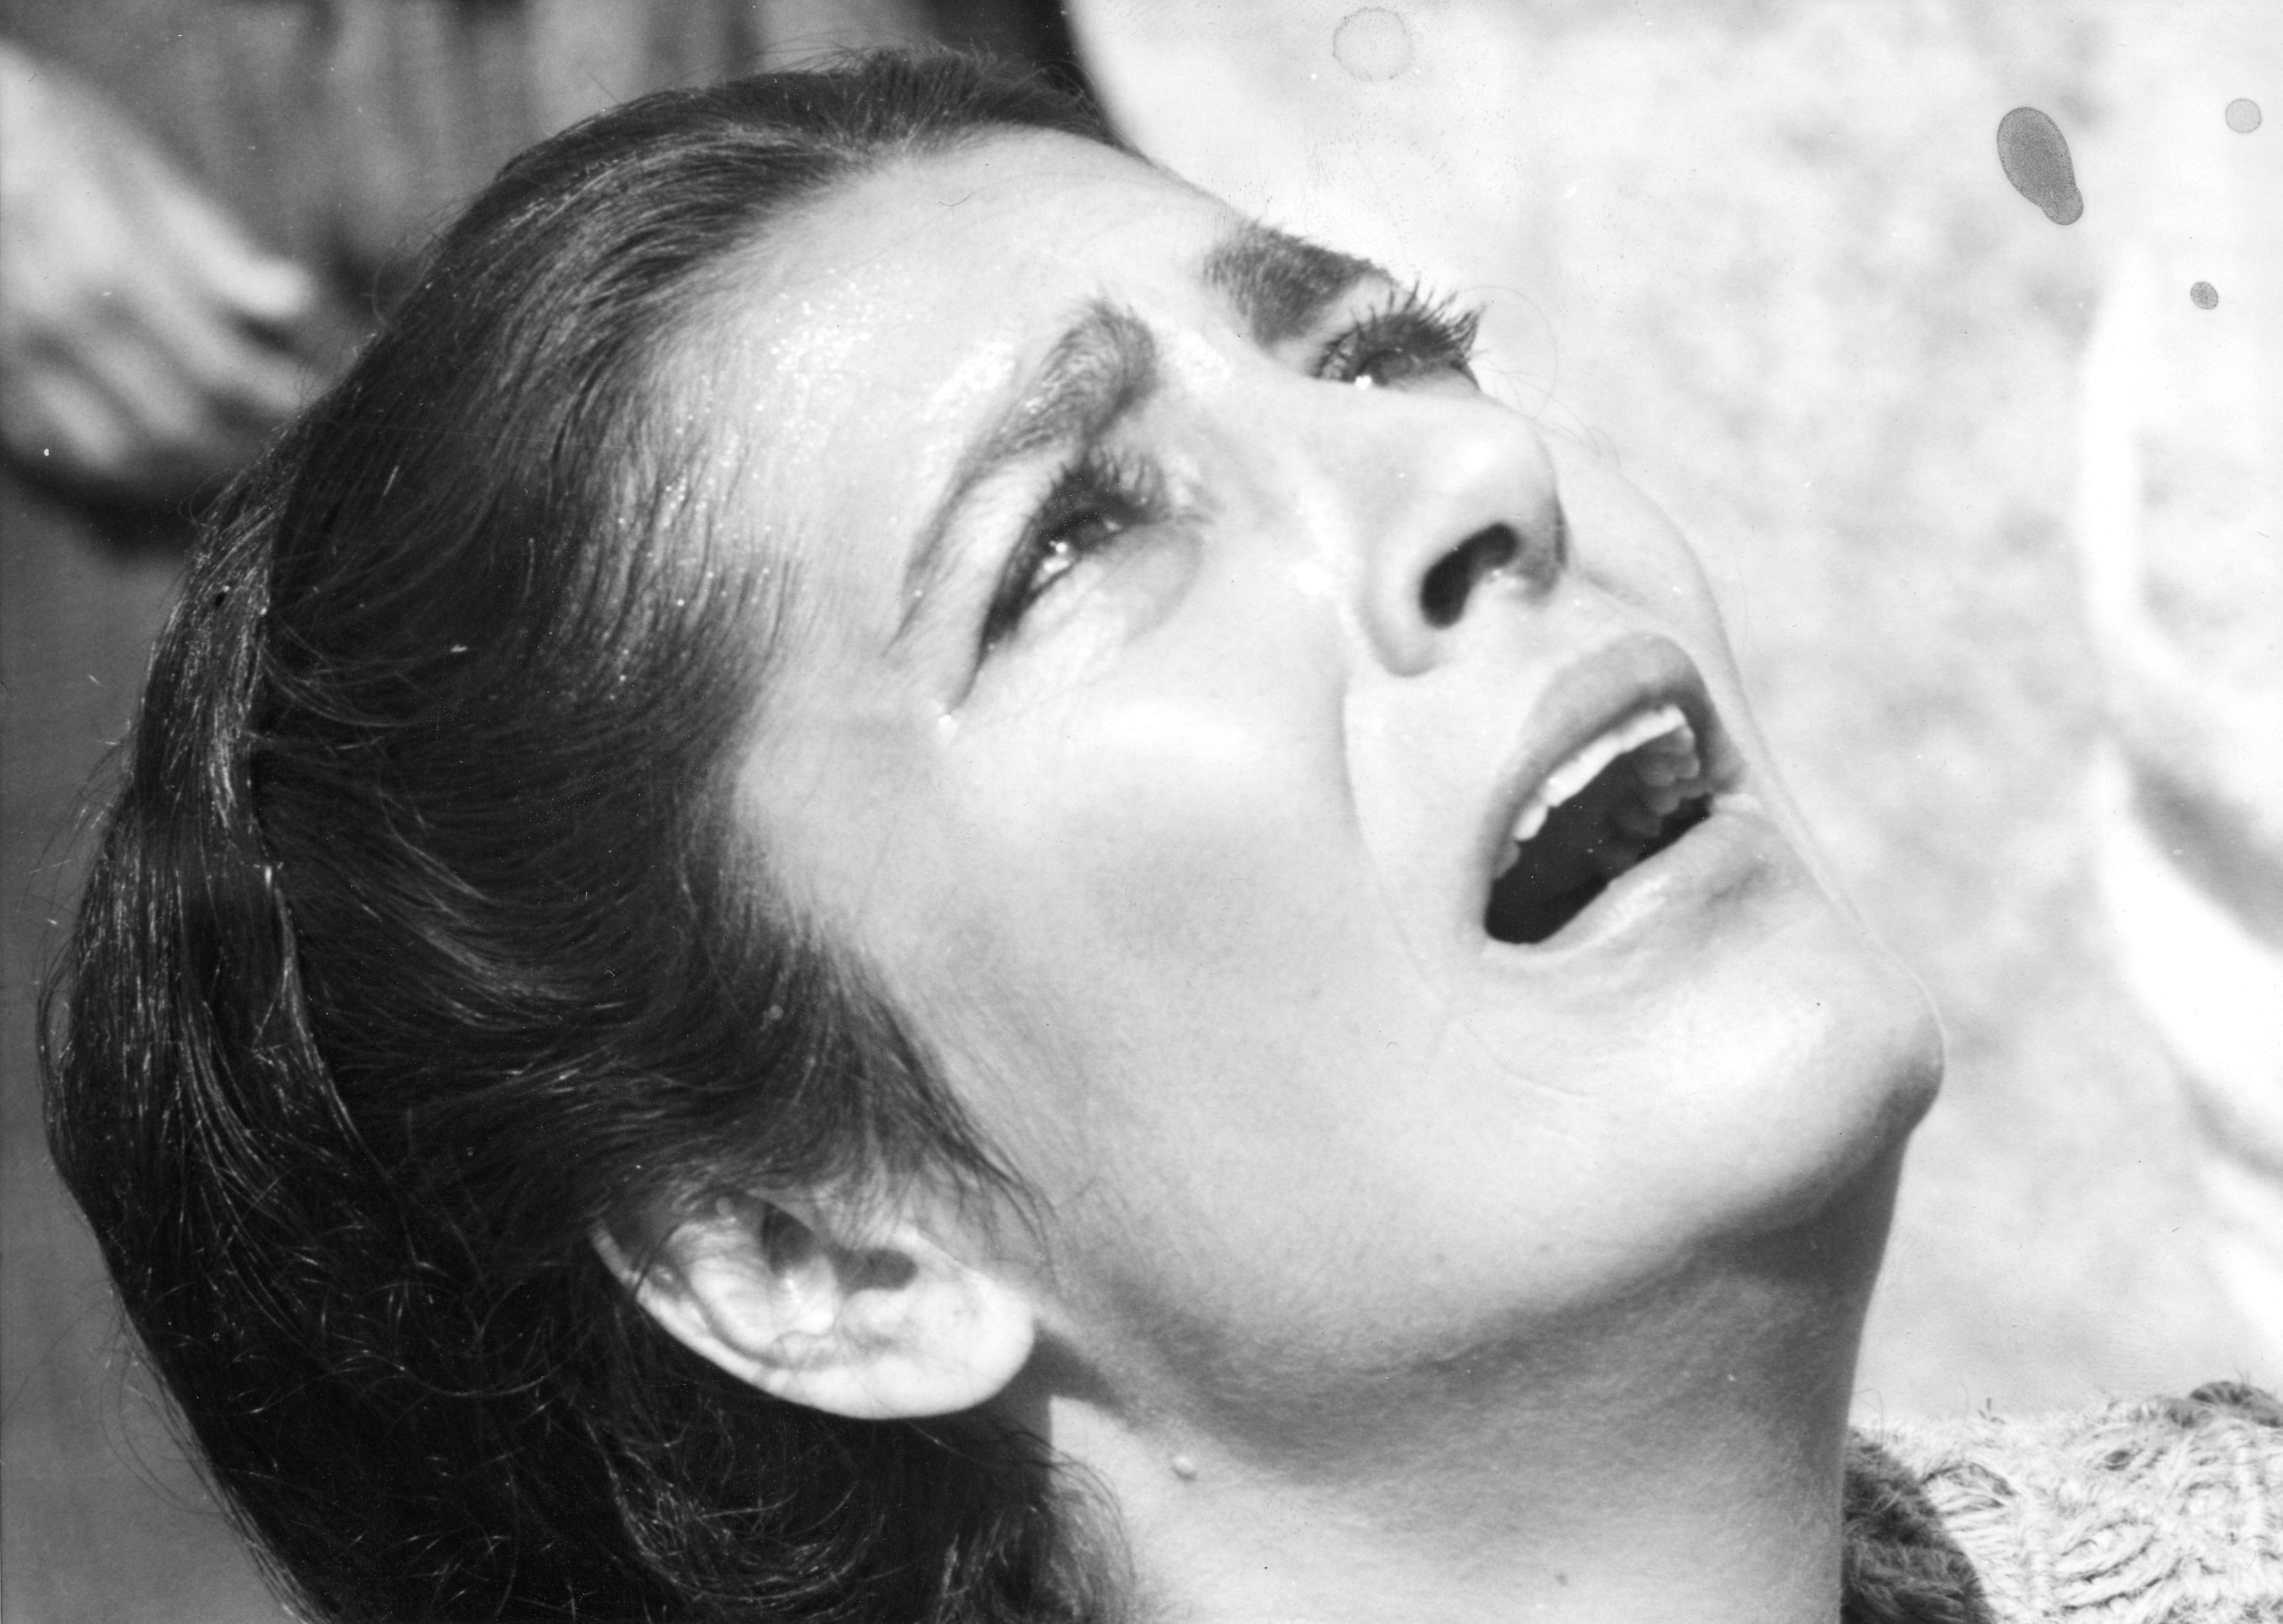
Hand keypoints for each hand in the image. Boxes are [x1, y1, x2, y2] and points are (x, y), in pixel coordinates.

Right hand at [1, 40, 324, 501]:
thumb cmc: (81, 151)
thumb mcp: (160, 182)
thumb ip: (226, 254)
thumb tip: (297, 304)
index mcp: (108, 269)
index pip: (220, 373)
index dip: (282, 398)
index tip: (323, 396)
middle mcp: (56, 323)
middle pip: (179, 425)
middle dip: (251, 441)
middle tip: (297, 430)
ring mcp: (17, 356)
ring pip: (126, 456)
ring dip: (199, 468)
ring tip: (250, 446)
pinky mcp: (0, 379)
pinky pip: (72, 456)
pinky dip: (136, 471)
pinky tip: (181, 455)